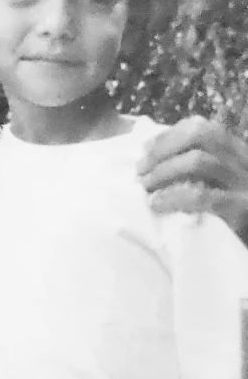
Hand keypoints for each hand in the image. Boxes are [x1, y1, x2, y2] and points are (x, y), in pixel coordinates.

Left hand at [137, 116, 247, 240]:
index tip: (145, 148)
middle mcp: (244, 162)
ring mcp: (244, 184)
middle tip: (140, 168)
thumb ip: (198, 170)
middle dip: (163, 147)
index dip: (169, 134)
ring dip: (163, 170)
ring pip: (198, 161)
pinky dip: (172, 197)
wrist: (246, 250)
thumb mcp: (223, 184)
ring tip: (145, 185)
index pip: (203, 127)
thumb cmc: (235, 215)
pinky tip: (156, 204)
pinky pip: (201, 196)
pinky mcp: (241, 209)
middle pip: (200, 135)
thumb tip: (150, 160)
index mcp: (239, 152)